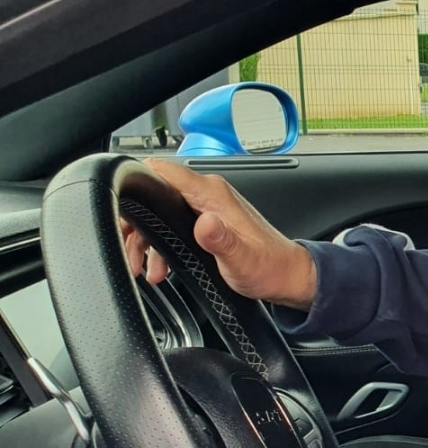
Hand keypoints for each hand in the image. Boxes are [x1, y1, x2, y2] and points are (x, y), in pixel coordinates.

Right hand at [122, 159, 318, 310]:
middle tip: (129, 252)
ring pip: (159, 212)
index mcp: (213, 195)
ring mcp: (207, 207)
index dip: (134, 184)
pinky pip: (171, 224)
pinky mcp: (206, 220)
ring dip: (145, 240)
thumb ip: (221, 241)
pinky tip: (158, 267)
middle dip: (134, 223)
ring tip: (144, 269)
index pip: (161, 170)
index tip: (119, 209)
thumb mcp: (242, 260)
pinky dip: (160, 245)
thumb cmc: (269, 268)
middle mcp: (208, 195)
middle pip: (154, 194)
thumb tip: (204, 223)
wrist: (287, 277)